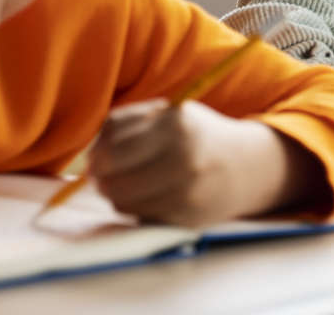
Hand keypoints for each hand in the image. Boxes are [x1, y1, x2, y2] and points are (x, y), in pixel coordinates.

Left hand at [90, 99, 323, 226]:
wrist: (246, 166)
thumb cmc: (197, 135)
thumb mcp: (168, 115)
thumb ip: (124, 125)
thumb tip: (88, 162)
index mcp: (177, 125)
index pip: (114, 147)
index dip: (97, 155)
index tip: (97, 156)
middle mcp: (184, 159)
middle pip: (114, 179)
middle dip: (102, 178)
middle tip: (106, 174)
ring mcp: (187, 191)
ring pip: (123, 201)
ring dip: (118, 194)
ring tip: (132, 182)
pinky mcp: (188, 217)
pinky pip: (141, 216)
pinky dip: (138, 207)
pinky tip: (151, 195)